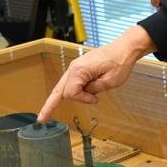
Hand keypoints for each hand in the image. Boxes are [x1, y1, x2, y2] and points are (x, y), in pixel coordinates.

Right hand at [38, 25, 153, 120]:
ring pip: (61, 85)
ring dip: (57, 98)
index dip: (82, 99)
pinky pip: (69, 81)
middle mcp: (74, 67)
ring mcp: (76, 66)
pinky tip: (59, 98)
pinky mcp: (80, 67)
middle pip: (60, 90)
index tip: (95, 99)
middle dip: (51, 104)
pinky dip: (67, 91)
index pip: (71, 92)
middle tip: (42, 119)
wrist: (124, 48)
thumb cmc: (120, 62)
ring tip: (47, 111)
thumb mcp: (110, 81)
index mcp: (80, 70)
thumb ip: (94, 90)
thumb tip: (86, 94)